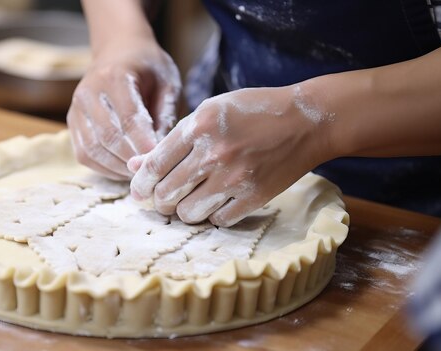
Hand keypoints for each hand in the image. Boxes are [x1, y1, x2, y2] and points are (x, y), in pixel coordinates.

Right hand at [67, 35, 180, 179]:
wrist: (119, 49)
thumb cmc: (148, 67)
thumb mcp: (167, 83)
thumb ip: (166, 115)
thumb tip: (160, 153)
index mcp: (114, 76)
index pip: (128, 119)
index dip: (144, 144)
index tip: (160, 161)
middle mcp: (88, 92)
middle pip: (108, 137)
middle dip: (131, 159)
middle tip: (152, 173)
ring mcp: (76, 108)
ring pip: (93, 150)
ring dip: (117, 168)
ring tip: (139, 174)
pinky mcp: (72, 122)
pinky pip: (84, 154)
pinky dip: (104, 168)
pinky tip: (123, 170)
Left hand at [128, 86, 331, 226]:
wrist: (305, 122)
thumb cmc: (252, 112)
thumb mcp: (209, 113)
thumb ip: (172, 141)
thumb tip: (135, 166)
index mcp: (199, 126)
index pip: (154, 166)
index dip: (140, 185)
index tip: (139, 192)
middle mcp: (213, 154)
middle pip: (166, 195)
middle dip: (159, 201)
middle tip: (165, 198)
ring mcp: (235, 178)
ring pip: (188, 213)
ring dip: (183, 211)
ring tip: (190, 201)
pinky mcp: (254, 197)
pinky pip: (218, 220)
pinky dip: (213, 215)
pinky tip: (217, 202)